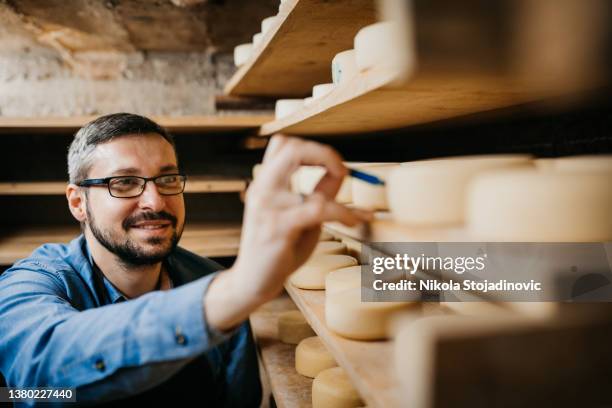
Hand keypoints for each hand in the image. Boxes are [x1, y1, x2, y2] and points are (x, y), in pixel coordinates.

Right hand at [204, 135, 372, 330]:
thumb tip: (342, 172)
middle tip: (342, 170)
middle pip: (290, 148)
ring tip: (354, 214)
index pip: (283, 143)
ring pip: (311, 188)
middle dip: (323, 153)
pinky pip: (318, 211)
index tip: (333, 165)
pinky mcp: (278, 229)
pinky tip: (351, 222)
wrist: (251, 282)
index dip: (312, 146)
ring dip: (341, 203)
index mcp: (265, 182)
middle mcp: (262, 189)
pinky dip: (341, 214)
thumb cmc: (278, 248)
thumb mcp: (300, 215)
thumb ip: (317, 193)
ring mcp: (268, 208)